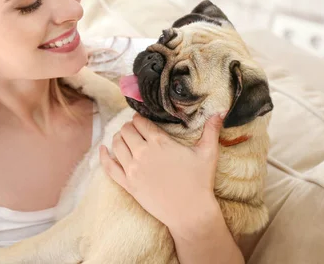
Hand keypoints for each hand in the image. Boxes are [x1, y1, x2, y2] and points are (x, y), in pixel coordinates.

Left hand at [99, 112, 225, 235]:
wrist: (190, 212)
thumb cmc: (199, 182)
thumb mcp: (208, 153)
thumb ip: (211, 130)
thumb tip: (220, 111)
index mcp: (159, 142)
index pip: (140, 122)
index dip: (139, 119)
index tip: (140, 120)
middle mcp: (142, 152)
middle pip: (126, 131)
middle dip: (128, 127)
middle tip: (133, 129)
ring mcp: (132, 169)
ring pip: (116, 145)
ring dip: (118, 138)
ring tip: (122, 137)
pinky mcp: (127, 184)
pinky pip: (109, 167)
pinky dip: (103, 156)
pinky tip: (102, 150)